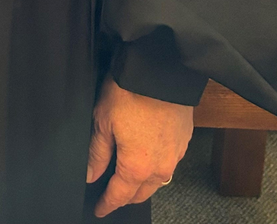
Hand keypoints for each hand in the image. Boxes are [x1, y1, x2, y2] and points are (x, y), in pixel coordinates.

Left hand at [84, 74, 193, 216]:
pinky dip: (157, 164)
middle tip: (112, 194)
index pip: (119, 196)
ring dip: (144, 182)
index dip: (107, 204)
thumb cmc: (130, 91)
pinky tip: (148, 155)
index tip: (100, 209)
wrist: (162, 68)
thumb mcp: (102, 122)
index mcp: (137, 167)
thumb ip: (97, 154)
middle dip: (126, 196)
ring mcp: (176, 154)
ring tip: (129, 176)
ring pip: (158, 180)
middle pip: (141, 193)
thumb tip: (91, 175)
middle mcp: (160, 167)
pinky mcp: (185, 139)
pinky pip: (170, 162)